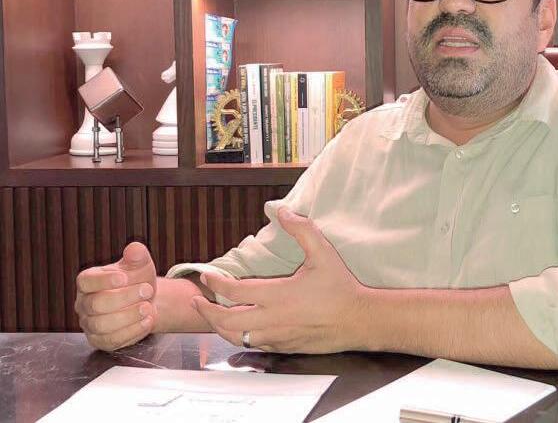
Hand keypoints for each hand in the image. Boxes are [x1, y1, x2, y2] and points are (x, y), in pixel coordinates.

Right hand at [75, 241, 157, 350]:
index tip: (124, 278)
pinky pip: (112, 340)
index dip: (104, 280)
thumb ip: (137, 256)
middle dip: (124, 298)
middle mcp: (84, 304)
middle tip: (147, 290)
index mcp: (88, 282)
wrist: (144, 301)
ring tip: (148, 307)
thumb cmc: (136, 281)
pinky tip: (147, 320)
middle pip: (96, 304)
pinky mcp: (101, 340)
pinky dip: (132, 331)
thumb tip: (135, 249)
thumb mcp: (139, 265)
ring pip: (102, 325)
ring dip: (128, 316)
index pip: (86, 281)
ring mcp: (90, 324)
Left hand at [191, 206, 367, 353]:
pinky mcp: (284, 347)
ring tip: (212, 317)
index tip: (206, 276)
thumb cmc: (340, 287)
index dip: (215, 284)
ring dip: (220, 327)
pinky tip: (240, 329)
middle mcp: (272, 319)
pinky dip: (241, 337)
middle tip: (198, 300)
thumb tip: (283, 210)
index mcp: (277, 295)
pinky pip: (254, 345)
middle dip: (207, 311)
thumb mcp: (323, 253)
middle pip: (227, 320)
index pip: (234, 291)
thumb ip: (302, 230)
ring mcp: (277, 336)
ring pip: (237, 337)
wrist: (358, 320)